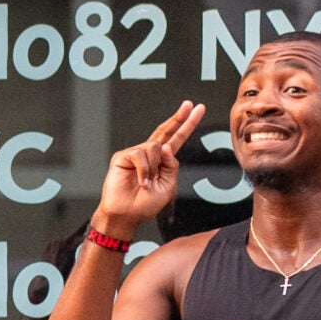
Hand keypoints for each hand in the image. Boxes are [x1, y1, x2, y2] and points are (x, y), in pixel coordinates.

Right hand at [97, 101, 205, 231]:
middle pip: (166, 131)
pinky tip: (141, 182)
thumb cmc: (145, 204)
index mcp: (162, 161)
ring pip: (154, 147)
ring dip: (154, 168)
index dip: (187, 125)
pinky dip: (144, 170)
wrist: (126, 215)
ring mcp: (136, 154)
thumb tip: (166, 146)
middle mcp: (149, 154)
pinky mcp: (122, 156)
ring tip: (146, 183)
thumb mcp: (168, 185)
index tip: (197, 109)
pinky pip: (140, 155)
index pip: (177, 139)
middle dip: (179, 118)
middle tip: (189, 104)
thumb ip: (172, 165)